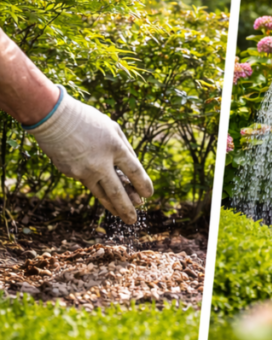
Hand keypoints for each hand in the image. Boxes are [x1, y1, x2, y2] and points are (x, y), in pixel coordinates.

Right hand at [26, 90, 153, 223]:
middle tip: (134, 220)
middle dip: (127, 208)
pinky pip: (88, 181)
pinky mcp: (70, 173)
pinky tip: (102, 187)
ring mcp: (83, 171)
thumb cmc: (88, 121)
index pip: (135, 173)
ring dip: (113, 207)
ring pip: (101, 195)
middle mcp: (100, 163)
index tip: (149, 195)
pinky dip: (98, 186)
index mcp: (115, 148)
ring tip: (123, 216)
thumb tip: (132, 170)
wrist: (54, 119)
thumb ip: (125, 149)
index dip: (143, 186)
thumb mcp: (113, 129)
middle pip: (117, 193)